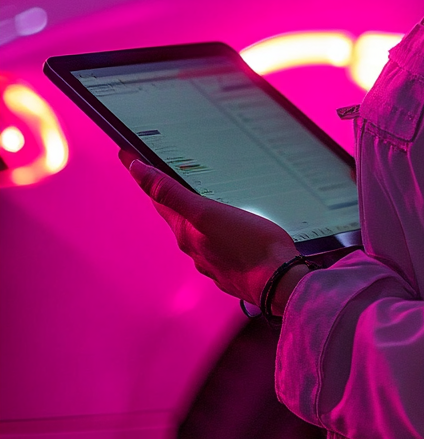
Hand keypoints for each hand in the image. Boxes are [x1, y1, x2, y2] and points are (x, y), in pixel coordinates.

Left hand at [120, 149, 300, 307]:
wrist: (281, 283)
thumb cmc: (248, 245)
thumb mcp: (207, 212)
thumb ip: (171, 193)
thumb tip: (136, 169)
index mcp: (186, 232)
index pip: (157, 198)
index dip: (144, 175)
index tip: (129, 155)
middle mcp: (195, 249)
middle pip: (176, 215)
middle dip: (169, 193)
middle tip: (162, 171)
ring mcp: (214, 261)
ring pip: (199, 231)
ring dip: (195, 214)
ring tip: (198, 197)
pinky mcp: (234, 268)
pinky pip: (219, 244)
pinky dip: (216, 232)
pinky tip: (229, 229)